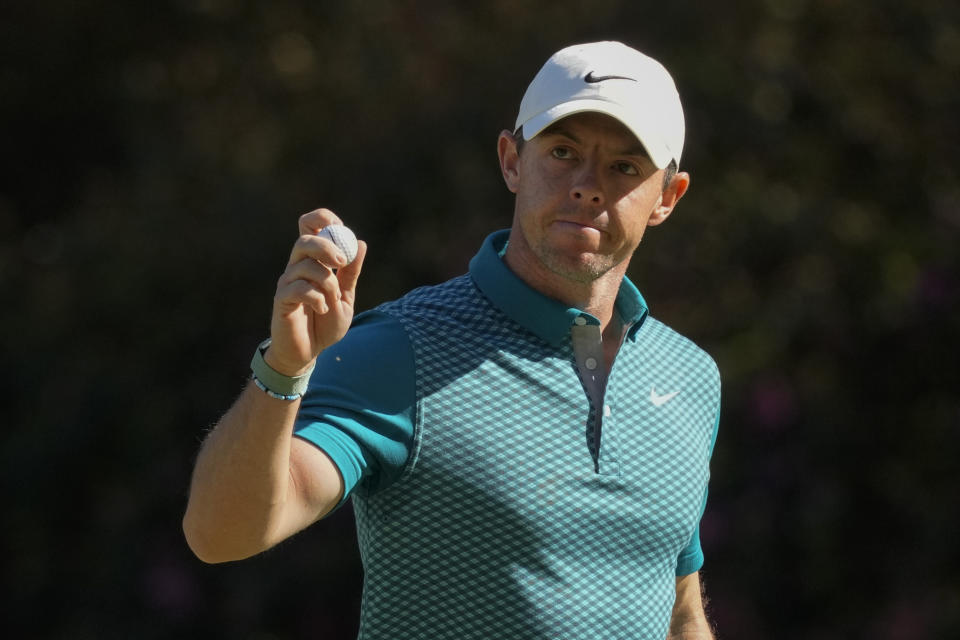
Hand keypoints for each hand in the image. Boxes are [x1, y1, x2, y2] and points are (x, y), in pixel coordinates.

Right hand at [266, 208, 366, 375]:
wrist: (309, 352)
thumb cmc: (325, 324)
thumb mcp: (346, 298)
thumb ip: (350, 273)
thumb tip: (360, 243)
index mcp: (313, 260)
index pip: (310, 226)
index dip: (323, 219)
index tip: (341, 227)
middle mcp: (297, 267)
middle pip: (304, 240)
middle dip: (326, 247)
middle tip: (341, 263)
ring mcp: (287, 282)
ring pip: (304, 266)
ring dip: (326, 282)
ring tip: (333, 300)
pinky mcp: (281, 300)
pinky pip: (298, 289)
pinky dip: (316, 297)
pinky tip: (322, 308)